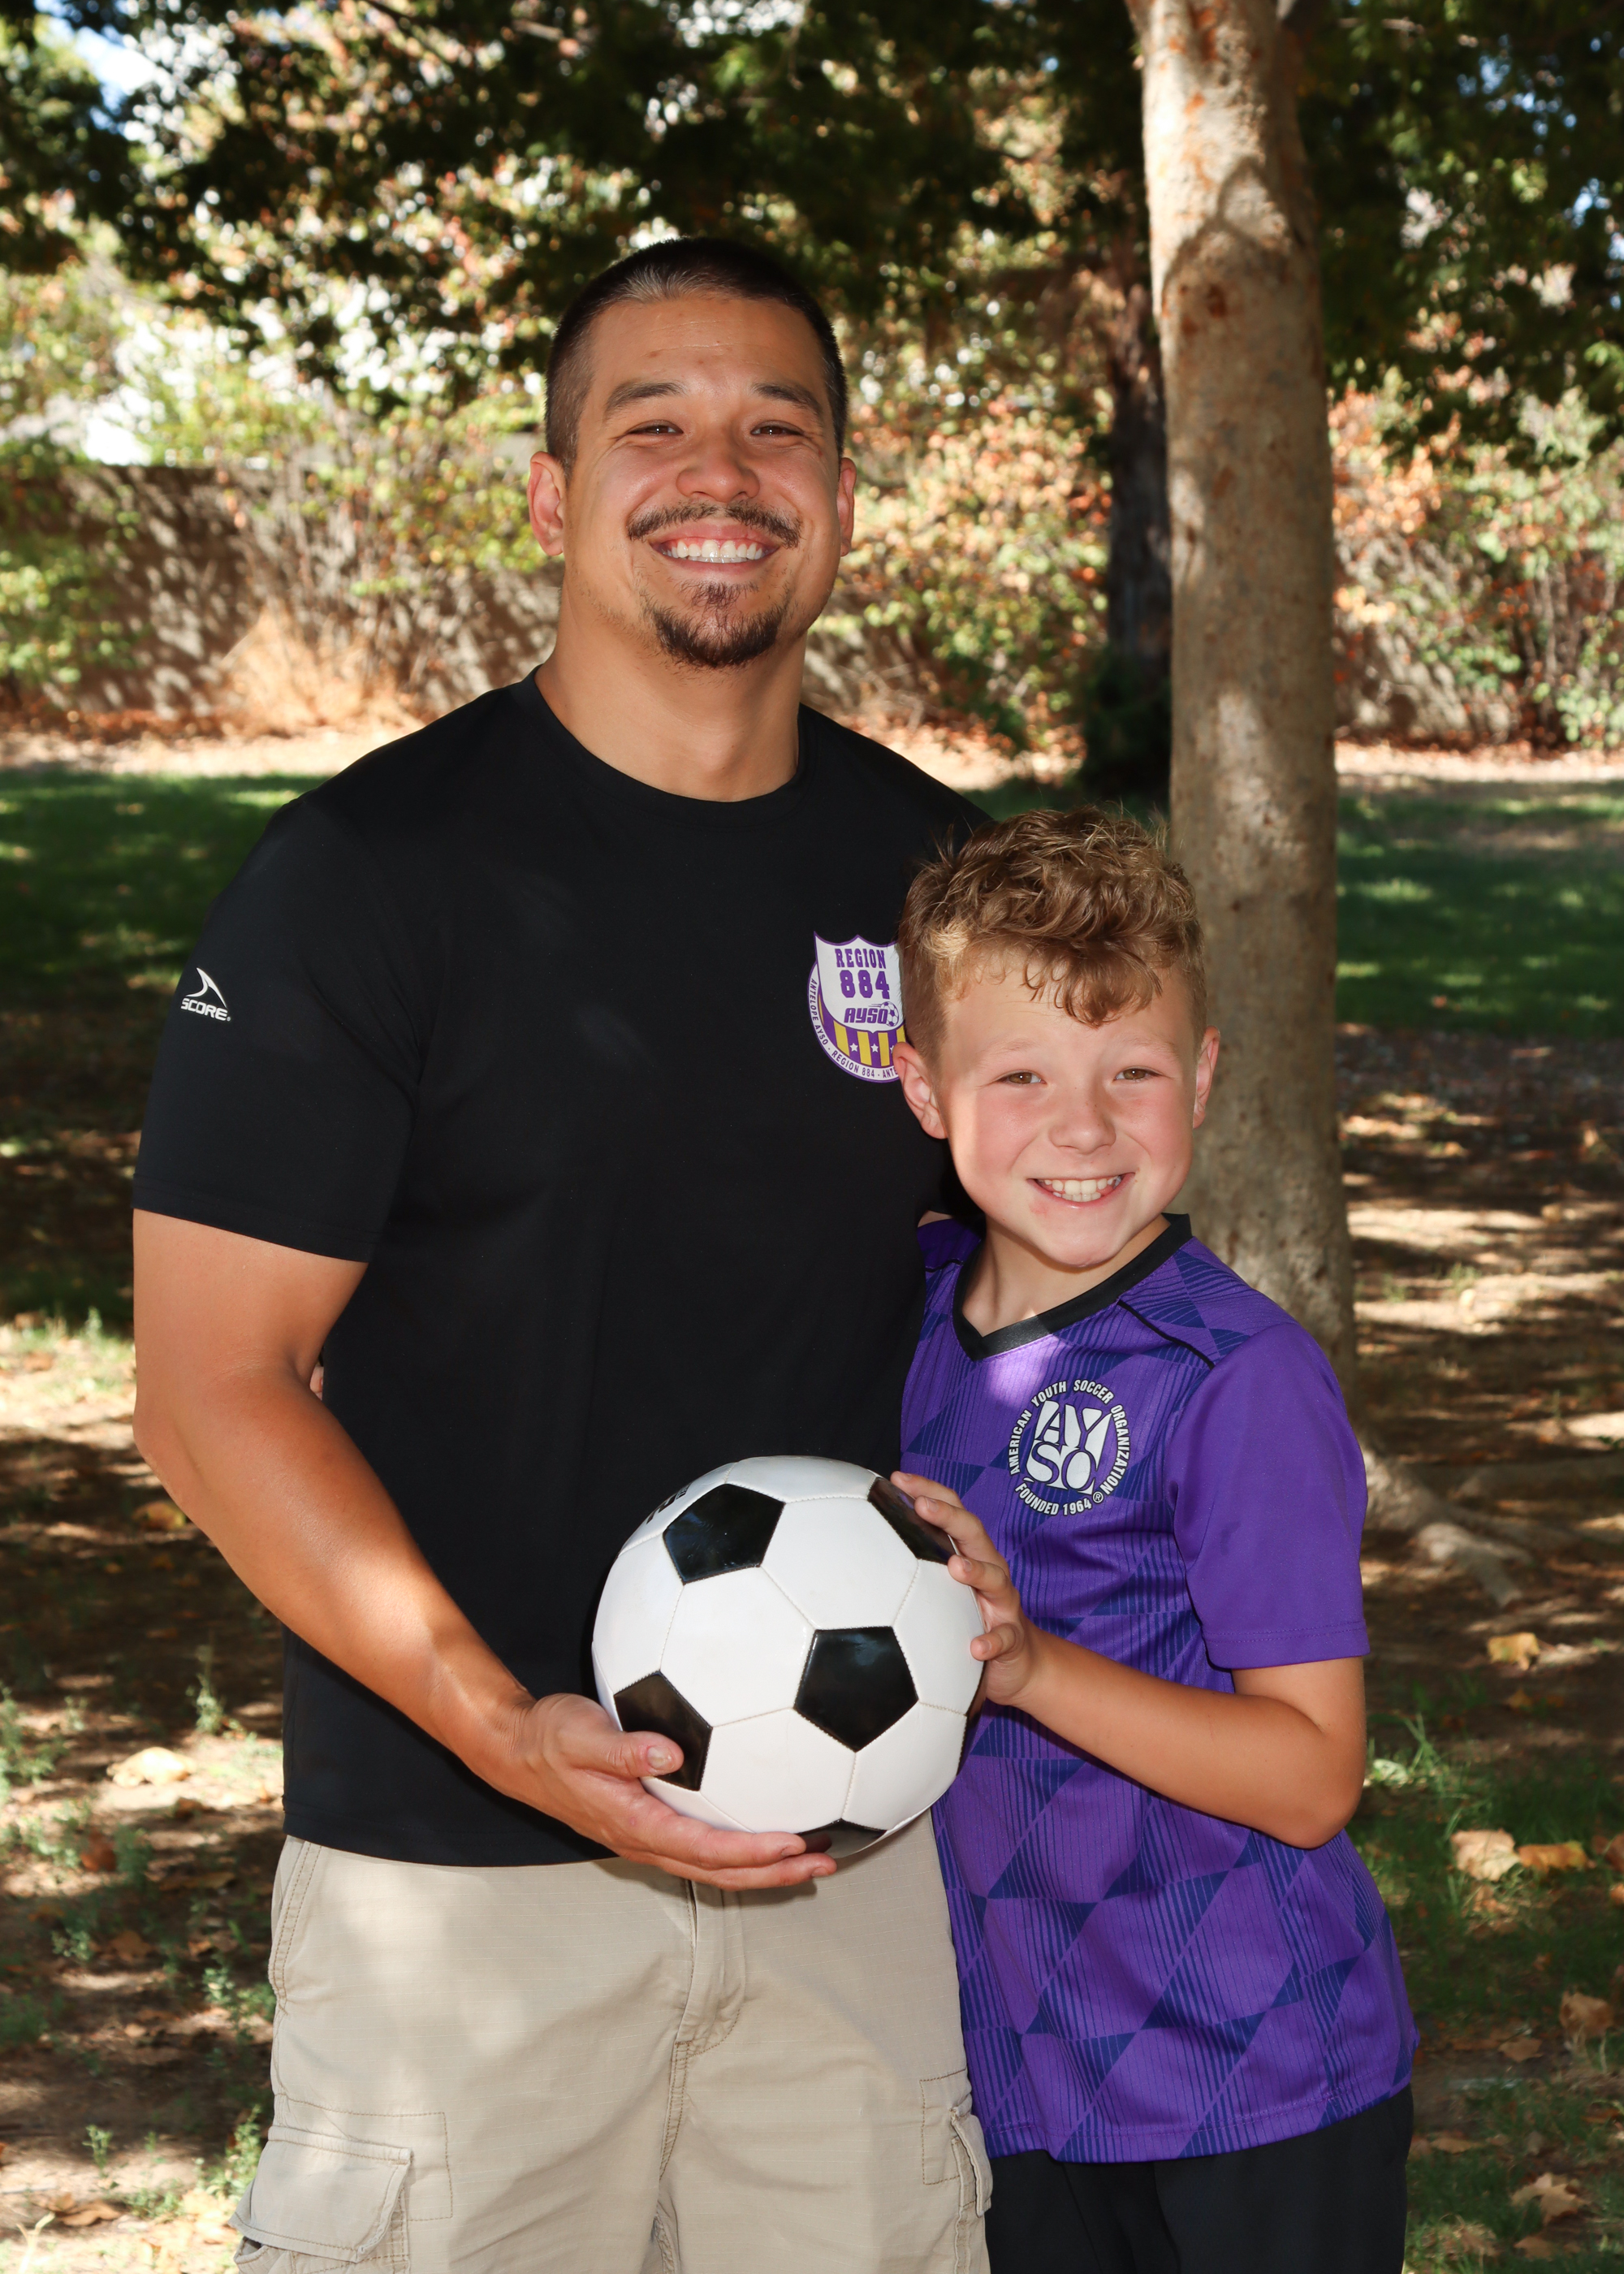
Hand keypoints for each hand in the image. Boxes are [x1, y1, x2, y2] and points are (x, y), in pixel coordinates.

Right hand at [485, 1692, 838, 1890]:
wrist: (517, 1751)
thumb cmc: (550, 1738)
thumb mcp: (579, 1734)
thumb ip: (623, 1748)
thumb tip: (670, 1753)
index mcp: (634, 1825)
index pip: (704, 1849)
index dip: (751, 1851)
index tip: (794, 1843)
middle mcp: (645, 1840)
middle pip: (721, 1872)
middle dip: (775, 1873)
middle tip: (826, 1862)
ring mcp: (648, 1837)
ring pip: (716, 1866)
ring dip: (766, 1866)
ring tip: (814, 1855)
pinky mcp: (651, 1824)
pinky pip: (705, 1846)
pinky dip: (742, 1847)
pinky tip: (768, 1826)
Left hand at [893, 1473, 1047, 1711]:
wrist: (1017, 1661)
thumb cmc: (971, 1616)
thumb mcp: (944, 1588)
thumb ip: (915, 1567)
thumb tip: (861, 1551)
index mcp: (970, 1552)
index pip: (952, 1511)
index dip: (928, 1491)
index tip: (897, 1478)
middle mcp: (989, 1569)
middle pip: (973, 1533)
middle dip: (949, 1516)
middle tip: (923, 1505)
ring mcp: (1003, 1602)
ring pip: (995, 1579)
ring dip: (976, 1571)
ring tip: (957, 1568)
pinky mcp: (1011, 1637)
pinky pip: (1003, 1637)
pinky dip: (991, 1640)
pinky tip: (976, 1647)